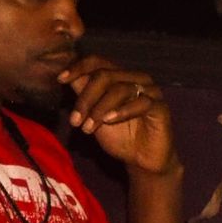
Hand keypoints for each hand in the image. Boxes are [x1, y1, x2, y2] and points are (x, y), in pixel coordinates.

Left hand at [58, 55, 178, 178]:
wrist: (141, 160)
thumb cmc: (119, 136)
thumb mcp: (93, 116)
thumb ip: (83, 96)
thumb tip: (66, 77)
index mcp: (119, 77)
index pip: (97, 62)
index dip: (79, 67)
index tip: (61, 79)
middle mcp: (135, 78)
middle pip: (105, 75)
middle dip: (85, 98)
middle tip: (75, 121)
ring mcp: (150, 91)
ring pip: (120, 89)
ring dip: (99, 109)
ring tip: (87, 128)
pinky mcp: (160, 107)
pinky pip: (141, 102)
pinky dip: (122, 111)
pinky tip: (109, 120)